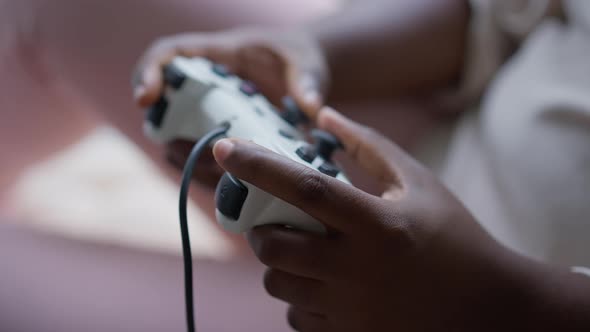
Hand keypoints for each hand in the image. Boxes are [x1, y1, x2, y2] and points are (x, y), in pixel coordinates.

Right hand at [133, 28, 328, 186]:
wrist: (305, 71)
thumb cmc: (299, 56)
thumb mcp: (307, 62)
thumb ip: (308, 80)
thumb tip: (310, 107)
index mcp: (220, 54)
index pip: (171, 54)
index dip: (150, 72)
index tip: (145, 98)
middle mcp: (208, 84)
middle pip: (166, 101)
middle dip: (166, 128)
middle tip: (185, 147)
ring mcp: (212, 111)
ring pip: (180, 133)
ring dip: (188, 154)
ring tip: (214, 169)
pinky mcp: (223, 134)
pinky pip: (204, 153)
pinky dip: (209, 171)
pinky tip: (228, 184)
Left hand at [212, 107, 519, 330]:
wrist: (487, 308)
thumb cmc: (453, 236)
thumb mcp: (418, 182)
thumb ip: (369, 145)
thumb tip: (324, 114)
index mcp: (378, 224)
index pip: (304, 188)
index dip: (258, 165)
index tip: (224, 148)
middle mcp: (358, 269)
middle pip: (275, 246)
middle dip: (262, 231)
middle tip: (276, 221)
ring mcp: (351, 309)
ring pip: (279, 285)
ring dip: (280, 264)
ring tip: (307, 253)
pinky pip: (296, 316)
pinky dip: (299, 297)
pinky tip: (326, 285)